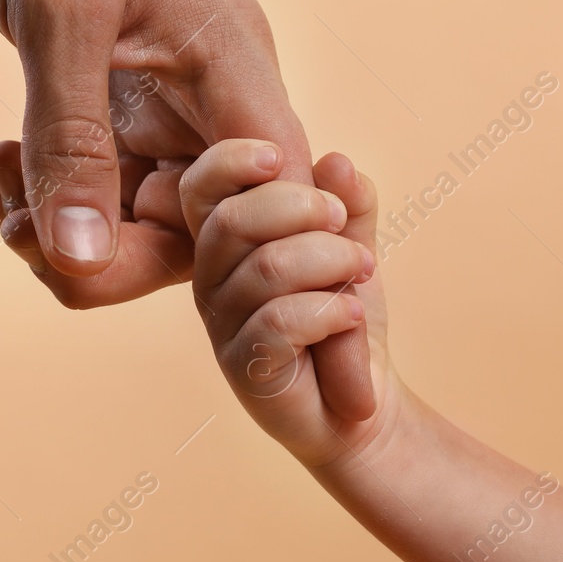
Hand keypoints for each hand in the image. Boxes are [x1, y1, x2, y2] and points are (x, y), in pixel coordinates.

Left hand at [0, 0, 309, 307]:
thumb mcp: (56, 12)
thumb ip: (72, 142)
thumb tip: (82, 263)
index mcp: (232, 66)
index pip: (266, 204)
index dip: (209, 256)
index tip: (102, 247)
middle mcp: (208, 90)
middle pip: (196, 229)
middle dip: (105, 251)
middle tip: (14, 228)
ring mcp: (158, 92)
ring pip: (133, 209)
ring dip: (58, 220)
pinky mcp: (108, 87)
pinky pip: (90, 172)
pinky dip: (37, 185)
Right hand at [178, 139, 399, 471]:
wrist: (359, 405)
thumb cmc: (343, 321)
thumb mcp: (351, 247)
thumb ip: (348, 204)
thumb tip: (336, 161)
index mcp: (225, 242)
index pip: (199, 188)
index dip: (229, 162)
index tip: (279, 157)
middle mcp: (211, 280)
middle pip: (233, 221)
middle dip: (301, 207)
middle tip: (343, 223)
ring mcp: (223, 326)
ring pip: (267, 268)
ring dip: (332, 259)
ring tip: (363, 270)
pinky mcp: (246, 369)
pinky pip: (282, 320)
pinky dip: (331, 309)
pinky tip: (352, 316)